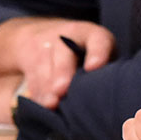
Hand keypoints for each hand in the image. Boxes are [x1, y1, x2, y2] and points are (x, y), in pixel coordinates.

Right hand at [0, 16, 114, 106]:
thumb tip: (110, 104)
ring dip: (46, 86)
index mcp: (92, 35)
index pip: (98, 39)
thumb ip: (104, 74)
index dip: (97, 53)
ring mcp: (46, 44)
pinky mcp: (30, 56)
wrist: (44, 34)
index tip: (93, 68)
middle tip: (62, 90)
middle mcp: (67, 36)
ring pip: (44, 64)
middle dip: (62, 72)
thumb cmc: (84, 54)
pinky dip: (36, 92)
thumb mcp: (99, 55)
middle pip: (64, 52)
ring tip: (51, 104)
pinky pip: (31, 76)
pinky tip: (42, 105)